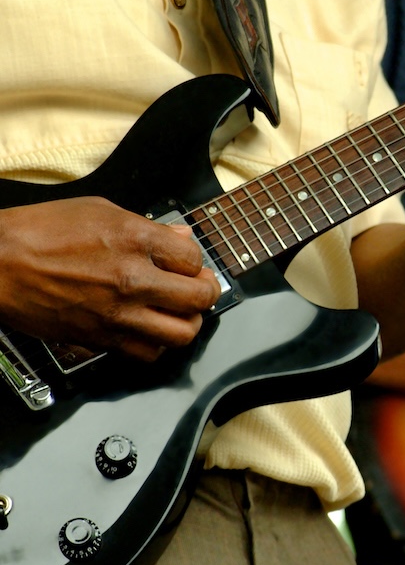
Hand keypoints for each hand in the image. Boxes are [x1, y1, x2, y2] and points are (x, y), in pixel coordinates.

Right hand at [0, 196, 221, 360]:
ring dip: (187, 323)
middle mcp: (133, 279)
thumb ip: (148, 226)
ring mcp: (118, 313)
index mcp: (135, 240)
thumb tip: (183, 238)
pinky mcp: (101, 339)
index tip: (187, 264)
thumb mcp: (99, 210)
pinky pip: (147, 354)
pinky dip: (155, 345)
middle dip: (205, 293)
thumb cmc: (40, 232)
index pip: (195, 259)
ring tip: (179, 313)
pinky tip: (149, 330)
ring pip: (182, 333)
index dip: (195, 262)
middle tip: (198, 289)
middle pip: (200, 298)